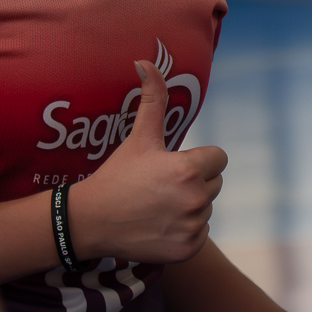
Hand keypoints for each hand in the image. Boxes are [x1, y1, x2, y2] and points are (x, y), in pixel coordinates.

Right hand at [67, 61, 226, 263]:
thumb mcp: (139, 137)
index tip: (175, 164)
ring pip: (207, 208)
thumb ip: (152, 98)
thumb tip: (146, 60)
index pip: (219, 158)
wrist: (91, 221)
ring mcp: (191, 227)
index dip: (199, 159)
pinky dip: (185, 230)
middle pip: (215, 183)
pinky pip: (201, 233)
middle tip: (162, 185)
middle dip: (195, 182)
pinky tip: (160, 224)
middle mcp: (194, 200)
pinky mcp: (187, 250)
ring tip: (159, 204)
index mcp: (188, 170)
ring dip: (190, 206)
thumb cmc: (117, 175)